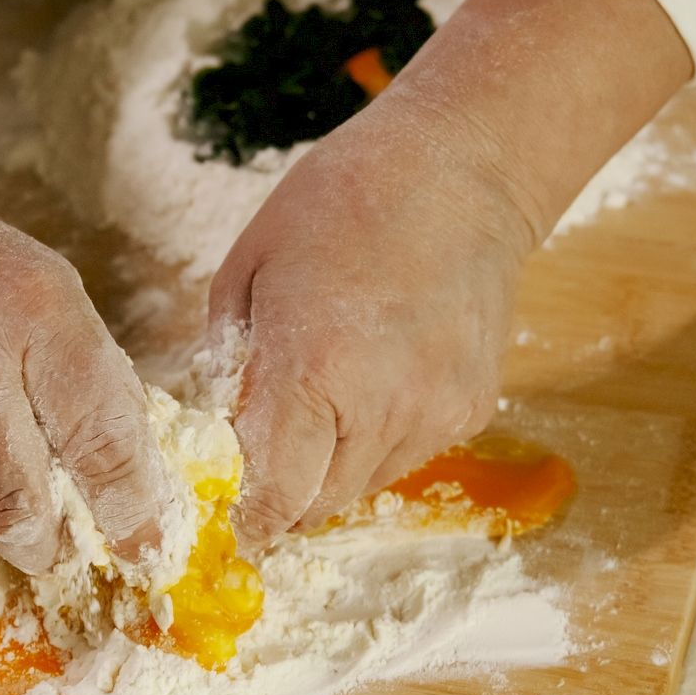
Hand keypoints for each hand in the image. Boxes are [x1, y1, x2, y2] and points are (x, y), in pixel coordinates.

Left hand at [210, 104, 527, 550]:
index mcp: (313, 370)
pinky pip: (410, 454)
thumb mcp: (249, 270)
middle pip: (320, 505)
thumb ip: (229, 361)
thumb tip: (223, 429)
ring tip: (328, 398)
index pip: (276, 493)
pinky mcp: (472, 408)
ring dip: (333, 467)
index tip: (237, 524)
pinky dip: (380, 440)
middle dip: (287, 495)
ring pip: (365, 486)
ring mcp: (435, 412)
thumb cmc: (342, 203)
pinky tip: (375, 379)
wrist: (460, 170)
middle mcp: (382, 406)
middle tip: (268, 459)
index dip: (252, 518)